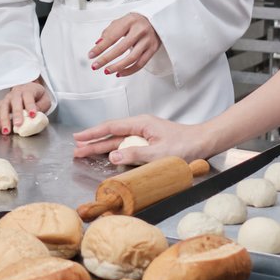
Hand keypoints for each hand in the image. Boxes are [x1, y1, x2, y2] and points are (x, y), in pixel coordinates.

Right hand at [0, 79, 52, 134]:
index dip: (30, 106)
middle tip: (18, 124)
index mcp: (28, 90)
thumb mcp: (44, 99)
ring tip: (6, 130)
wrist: (28, 88)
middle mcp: (16, 93)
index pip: (29, 97)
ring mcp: (8, 98)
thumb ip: (41, 107)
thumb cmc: (37, 95)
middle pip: (15, 102)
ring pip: (4, 107)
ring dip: (4, 119)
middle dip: (16, 114)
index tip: (32, 115)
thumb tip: (34, 116)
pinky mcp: (2, 104)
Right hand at [71, 114, 206, 164]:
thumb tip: (112, 156)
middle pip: (111, 134)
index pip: (111, 127)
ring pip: (117, 140)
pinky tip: (107, 155)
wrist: (203, 143)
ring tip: (85, 152)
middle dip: (93, 142)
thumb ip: (135, 154)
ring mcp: (144, 134)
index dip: (93, 134)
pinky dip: (114, 150)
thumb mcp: (160, 152)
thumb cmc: (186, 145)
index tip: (78, 138)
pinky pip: (126, 145)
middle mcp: (140, 127)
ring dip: (101, 147)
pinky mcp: (148, 142)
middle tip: (76, 150)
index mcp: (141, 124)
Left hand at [87, 13, 160, 77]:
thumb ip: (109, 32)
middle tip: (96, 65)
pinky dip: (129, 71)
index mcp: (130, 21)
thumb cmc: (135, 22)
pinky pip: (140, 64)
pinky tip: (119, 72)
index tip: (91, 55)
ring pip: (132, 58)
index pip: (112, 36)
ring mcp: (147, 41)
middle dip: (106, 59)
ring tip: (107, 71)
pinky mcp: (152, 49)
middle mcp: (140, 30)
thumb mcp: (121, 21)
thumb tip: (98, 45)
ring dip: (117, 67)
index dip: (100, 47)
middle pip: (121, 48)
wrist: (155, 20)